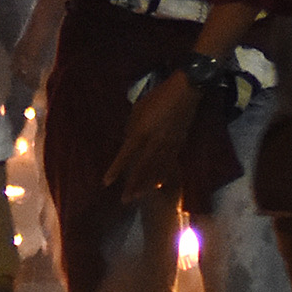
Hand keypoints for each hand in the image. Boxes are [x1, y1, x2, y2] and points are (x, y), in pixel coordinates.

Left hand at [102, 68, 191, 200]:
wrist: (185, 92)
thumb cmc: (158, 97)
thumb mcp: (138, 109)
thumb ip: (132, 127)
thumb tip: (128, 141)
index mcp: (141, 132)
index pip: (125, 155)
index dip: (115, 169)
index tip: (106, 183)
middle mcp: (154, 142)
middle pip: (141, 168)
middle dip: (133, 185)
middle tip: (125, 200)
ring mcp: (168, 145)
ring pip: (155, 169)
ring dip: (146, 184)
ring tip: (139, 195)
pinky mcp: (179, 145)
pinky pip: (169, 165)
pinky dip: (163, 176)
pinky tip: (159, 185)